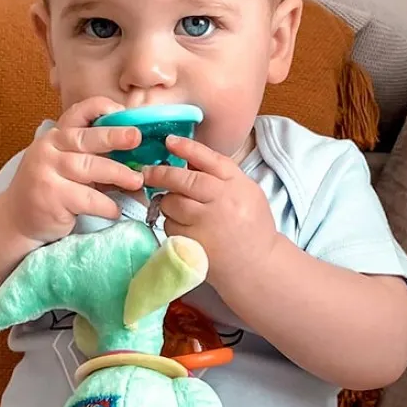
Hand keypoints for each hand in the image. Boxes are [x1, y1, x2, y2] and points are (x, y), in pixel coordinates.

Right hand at [0, 96, 143, 244]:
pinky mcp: (51, 195)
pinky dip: (106, 205)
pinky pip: (86, 198)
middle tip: (136, 137)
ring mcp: (47, 171)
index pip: (77, 114)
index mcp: (56, 137)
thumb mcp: (67, 168)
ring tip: (136, 181)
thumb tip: (136, 164)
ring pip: (89, 168)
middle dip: (114, 136)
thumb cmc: (51, 191)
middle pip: (86, 139)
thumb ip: (94, 160)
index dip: (100, 108)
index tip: (122, 110)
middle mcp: (49, 148)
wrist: (17, 220)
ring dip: (117, 174)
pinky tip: (115, 210)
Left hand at [144, 135, 278, 290]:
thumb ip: (222, 176)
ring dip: (168, 203)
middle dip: (162, 174)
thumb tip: (188, 158)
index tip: (169, 141)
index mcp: (238, 185)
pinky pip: (171, 227)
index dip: (187, 147)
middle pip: (185, 180)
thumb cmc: (251, 226)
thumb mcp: (246, 193)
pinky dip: (172, 225)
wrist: (257, 266)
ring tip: (178, 209)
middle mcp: (223, 202)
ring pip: (173, 204)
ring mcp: (208, 224)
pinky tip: (184, 229)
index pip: (209, 160)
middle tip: (148, 172)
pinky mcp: (194, 244)